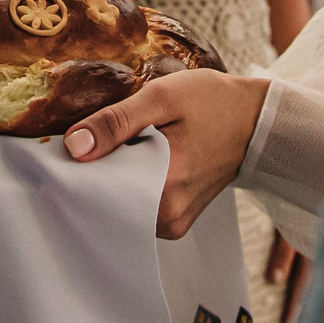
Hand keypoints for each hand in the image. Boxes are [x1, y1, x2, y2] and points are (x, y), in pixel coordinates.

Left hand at [63, 70, 267, 238]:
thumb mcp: (162, 98)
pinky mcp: (174, 222)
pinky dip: (127, 186)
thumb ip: (117, 122)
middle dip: (93, 173)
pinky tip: (134, 161)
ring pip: (119, 206)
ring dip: (110, 179)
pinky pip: (135, 209)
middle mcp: (167, 219)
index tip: (68, 146)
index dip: (76, 168)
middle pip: (105, 202)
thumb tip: (74, 146)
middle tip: (94, 140)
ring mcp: (171, 224)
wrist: (255, 121)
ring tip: (121, 147)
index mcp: (163, 191)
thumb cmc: (211, 103)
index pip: (97, 192)